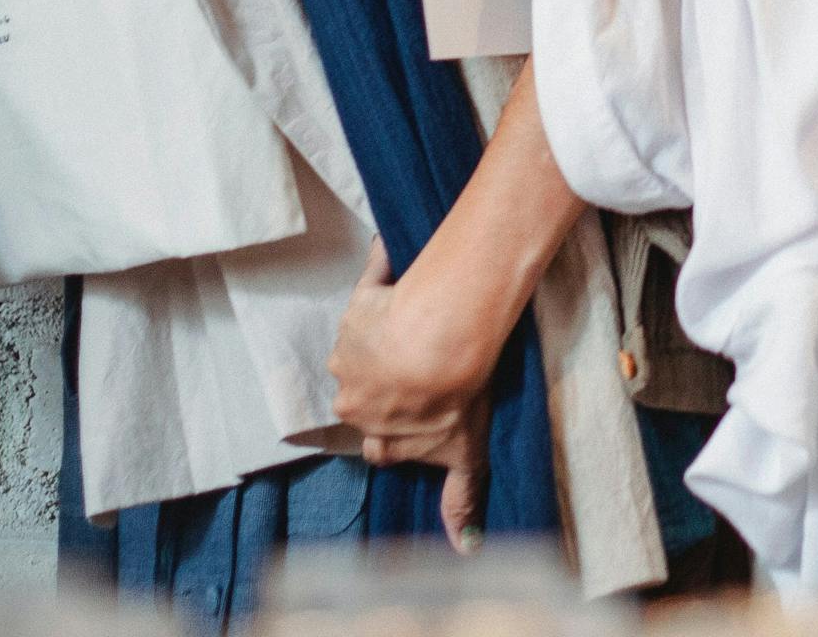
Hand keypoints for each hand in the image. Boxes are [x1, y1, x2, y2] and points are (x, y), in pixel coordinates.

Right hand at [331, 242, 504, 545]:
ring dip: (384, 337)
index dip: (397, 428)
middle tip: (424, 366)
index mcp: (380, 437)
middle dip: (385, 384)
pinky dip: (382, 279)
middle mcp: (354, 400)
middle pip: (364, 396)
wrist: (440, 343)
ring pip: (362, 347)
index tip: (420, 412)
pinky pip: (370, 286)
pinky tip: (403, 268)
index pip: (379, 444)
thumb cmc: (456, 398)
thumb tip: (467, 549)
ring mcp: (350, 353)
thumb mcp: (465, 455)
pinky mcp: (357, 306)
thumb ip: (461, 498)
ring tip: (426, 322)